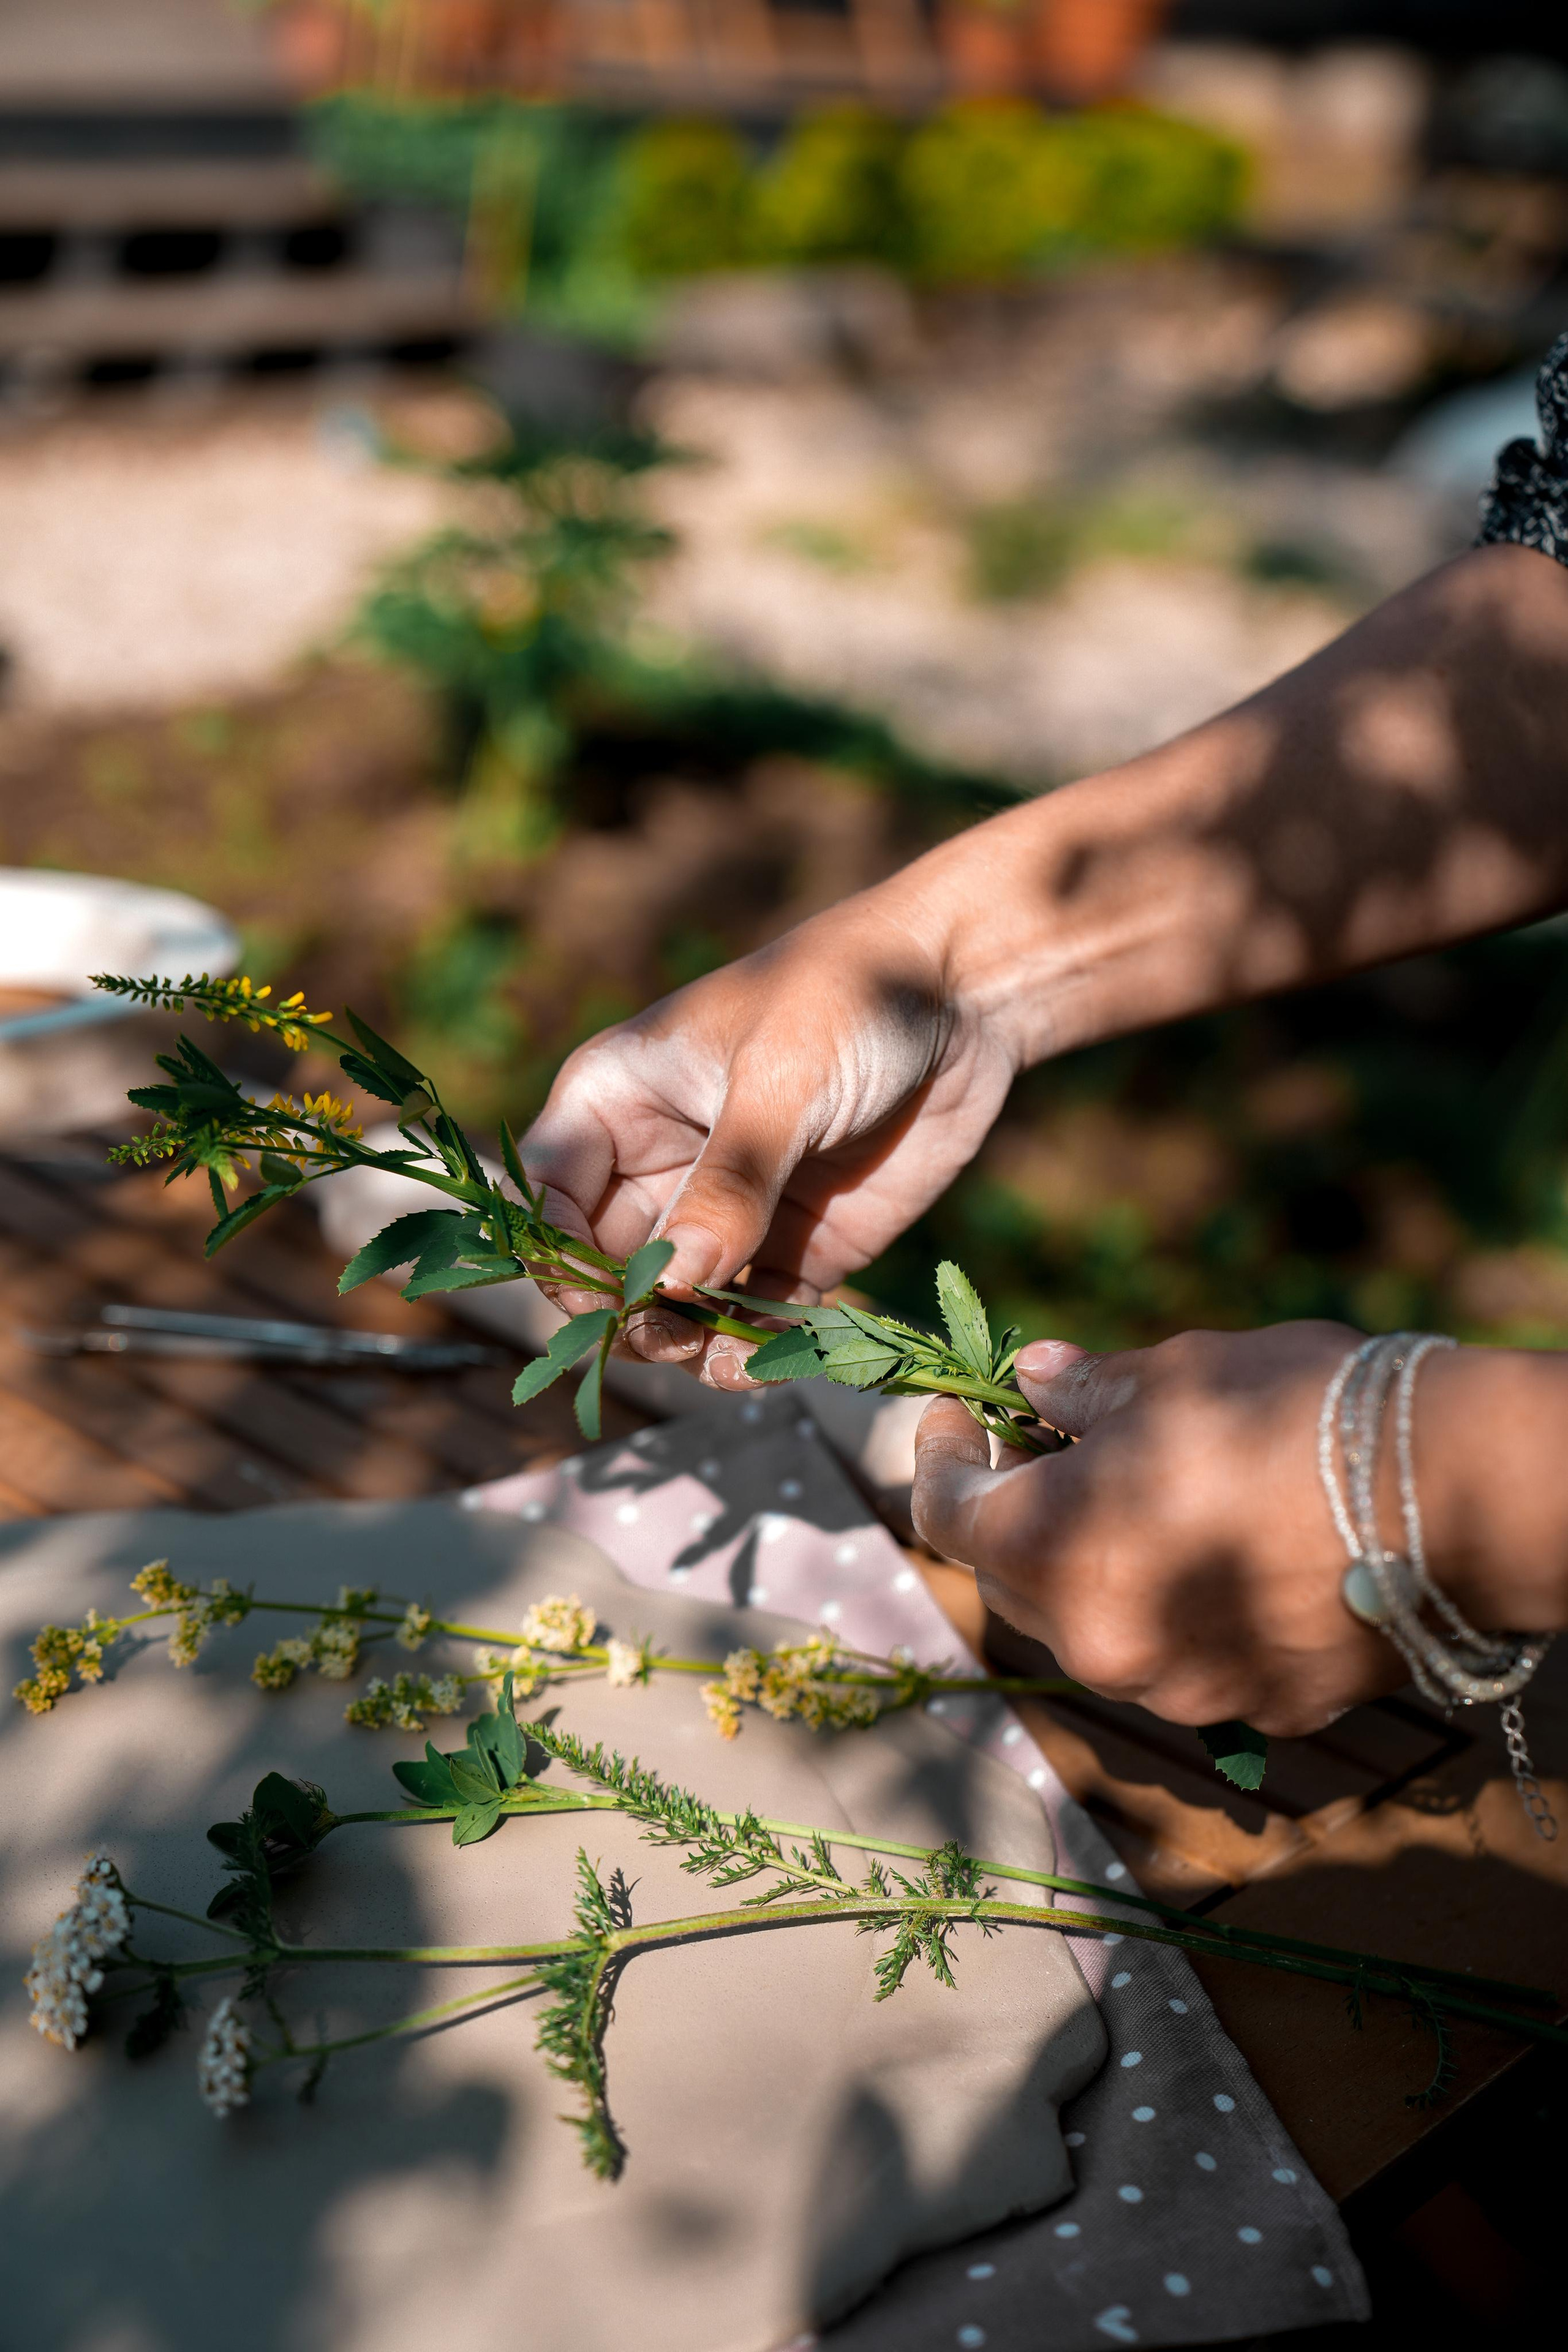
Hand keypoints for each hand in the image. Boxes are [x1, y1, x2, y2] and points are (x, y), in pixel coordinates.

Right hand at [519, 888, 1017, 1384]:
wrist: (964, 992)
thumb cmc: (849, 998)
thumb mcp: (780, 1081)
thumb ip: (728, 1183)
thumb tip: (672, 1283)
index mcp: (616, 1099)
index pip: (550, 1195)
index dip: (561, 1260)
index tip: (607, 1307)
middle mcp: (658, 1162)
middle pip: (607, 1267)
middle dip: (632, 1316)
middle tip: (679, 1339)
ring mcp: (726, 1210)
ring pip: (678, 1305)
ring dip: (695, 1345)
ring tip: (738, 1363)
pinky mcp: (795, 1244)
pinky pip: (756, 1314)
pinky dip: (764, 1348)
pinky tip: (786, 1358)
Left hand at [911, 1321, 1405, 1737]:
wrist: (1451, 1496)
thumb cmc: (1293, 1415)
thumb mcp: (1172, 1376)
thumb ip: (1085, 1393)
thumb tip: (1033, 1384)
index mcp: (1051, 1552)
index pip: (946, 1513)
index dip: (943, 1454)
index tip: (963, 1410)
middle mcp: (1099, 1643)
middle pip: (1012, 1579)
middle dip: (1017, 1511)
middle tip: (1047, 1444)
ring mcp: (1180, 1690)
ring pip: (1094, 1628)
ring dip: (1094, 1566)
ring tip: (1140, 1493)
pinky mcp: (1255, 1709)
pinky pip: (1181, 1657)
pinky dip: (1175, 1605)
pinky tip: (1221, 1546)